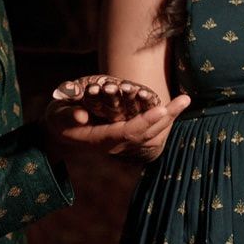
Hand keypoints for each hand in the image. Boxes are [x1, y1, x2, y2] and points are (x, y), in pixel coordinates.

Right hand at [44, 80, 189, 161]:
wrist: (60, 132)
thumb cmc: (58, 120)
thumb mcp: (58, 116)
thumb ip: (68, 115)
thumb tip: (81, 115)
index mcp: (102, 140)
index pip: (128, 133)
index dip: (145, 122)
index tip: (162, 109)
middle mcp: (117, 144)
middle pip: (147, 134)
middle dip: (166, 118)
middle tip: (184, 100)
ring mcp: (123, 141)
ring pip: (151, 133)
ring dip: (169, 117)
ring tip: (184, 99)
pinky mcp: (127, 134)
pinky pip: (150, 129)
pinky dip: (163, 118)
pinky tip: (175, 106)